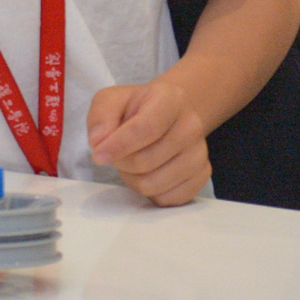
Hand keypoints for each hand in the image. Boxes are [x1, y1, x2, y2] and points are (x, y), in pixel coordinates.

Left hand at [86, 78, 210, 204]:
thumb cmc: (138, 108)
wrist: (169, 115)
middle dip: (120, 162)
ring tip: (132, 162)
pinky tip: (148, 174)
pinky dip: (150, 193)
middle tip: (116, 153)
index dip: (119, 146)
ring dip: (132, 179)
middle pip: (145, 161)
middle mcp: (191, 125)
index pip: (147, 128)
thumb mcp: (112, 100)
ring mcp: (200, 153)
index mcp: (171, 99)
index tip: (98, 155)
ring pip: (153, 185)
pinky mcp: (202, 176)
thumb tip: (98, 142)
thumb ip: (101, 116)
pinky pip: (167, 199)